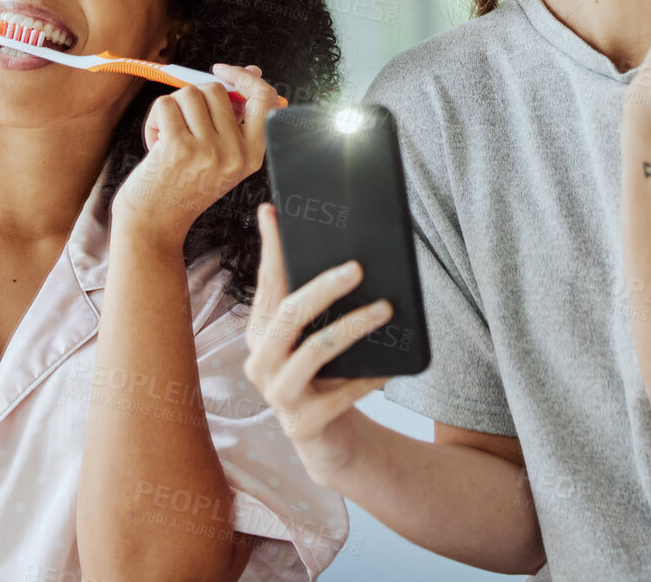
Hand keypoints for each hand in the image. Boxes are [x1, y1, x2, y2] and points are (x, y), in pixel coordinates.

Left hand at [112, 64, 278, 247]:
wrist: (154, 223)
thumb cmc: (185, 184)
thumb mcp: (222, 153)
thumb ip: (237, 114)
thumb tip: (253, 71)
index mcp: (253, 155)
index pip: (265, 99)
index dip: (245, 78)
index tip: (224, 71)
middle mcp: (235, 154)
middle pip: (216, 90)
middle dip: (193, 99)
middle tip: (184, 127)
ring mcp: (208, 151)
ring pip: (189, 94)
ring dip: (172, 109)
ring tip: (170, 138)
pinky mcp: (178, 147)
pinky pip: (165, 104)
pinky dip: (154, 119)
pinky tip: (156, 144)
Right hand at [242, 202, 390, 486]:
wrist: (331, 439)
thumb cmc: (327, 374)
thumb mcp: (317, 334)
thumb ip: (316, 296)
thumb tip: (339, 247)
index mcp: (260, 332)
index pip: (267, 282)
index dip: (271, 247)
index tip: (276, 211)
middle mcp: (259, 361)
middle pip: (288, 314)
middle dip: (323, 287)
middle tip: (357, 267)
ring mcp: (278, 395)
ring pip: (316, 351)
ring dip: (355, 326)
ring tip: (386, 309)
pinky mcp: (303, 425)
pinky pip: (341, 394)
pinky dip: (368, 377)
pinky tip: (390, 367)